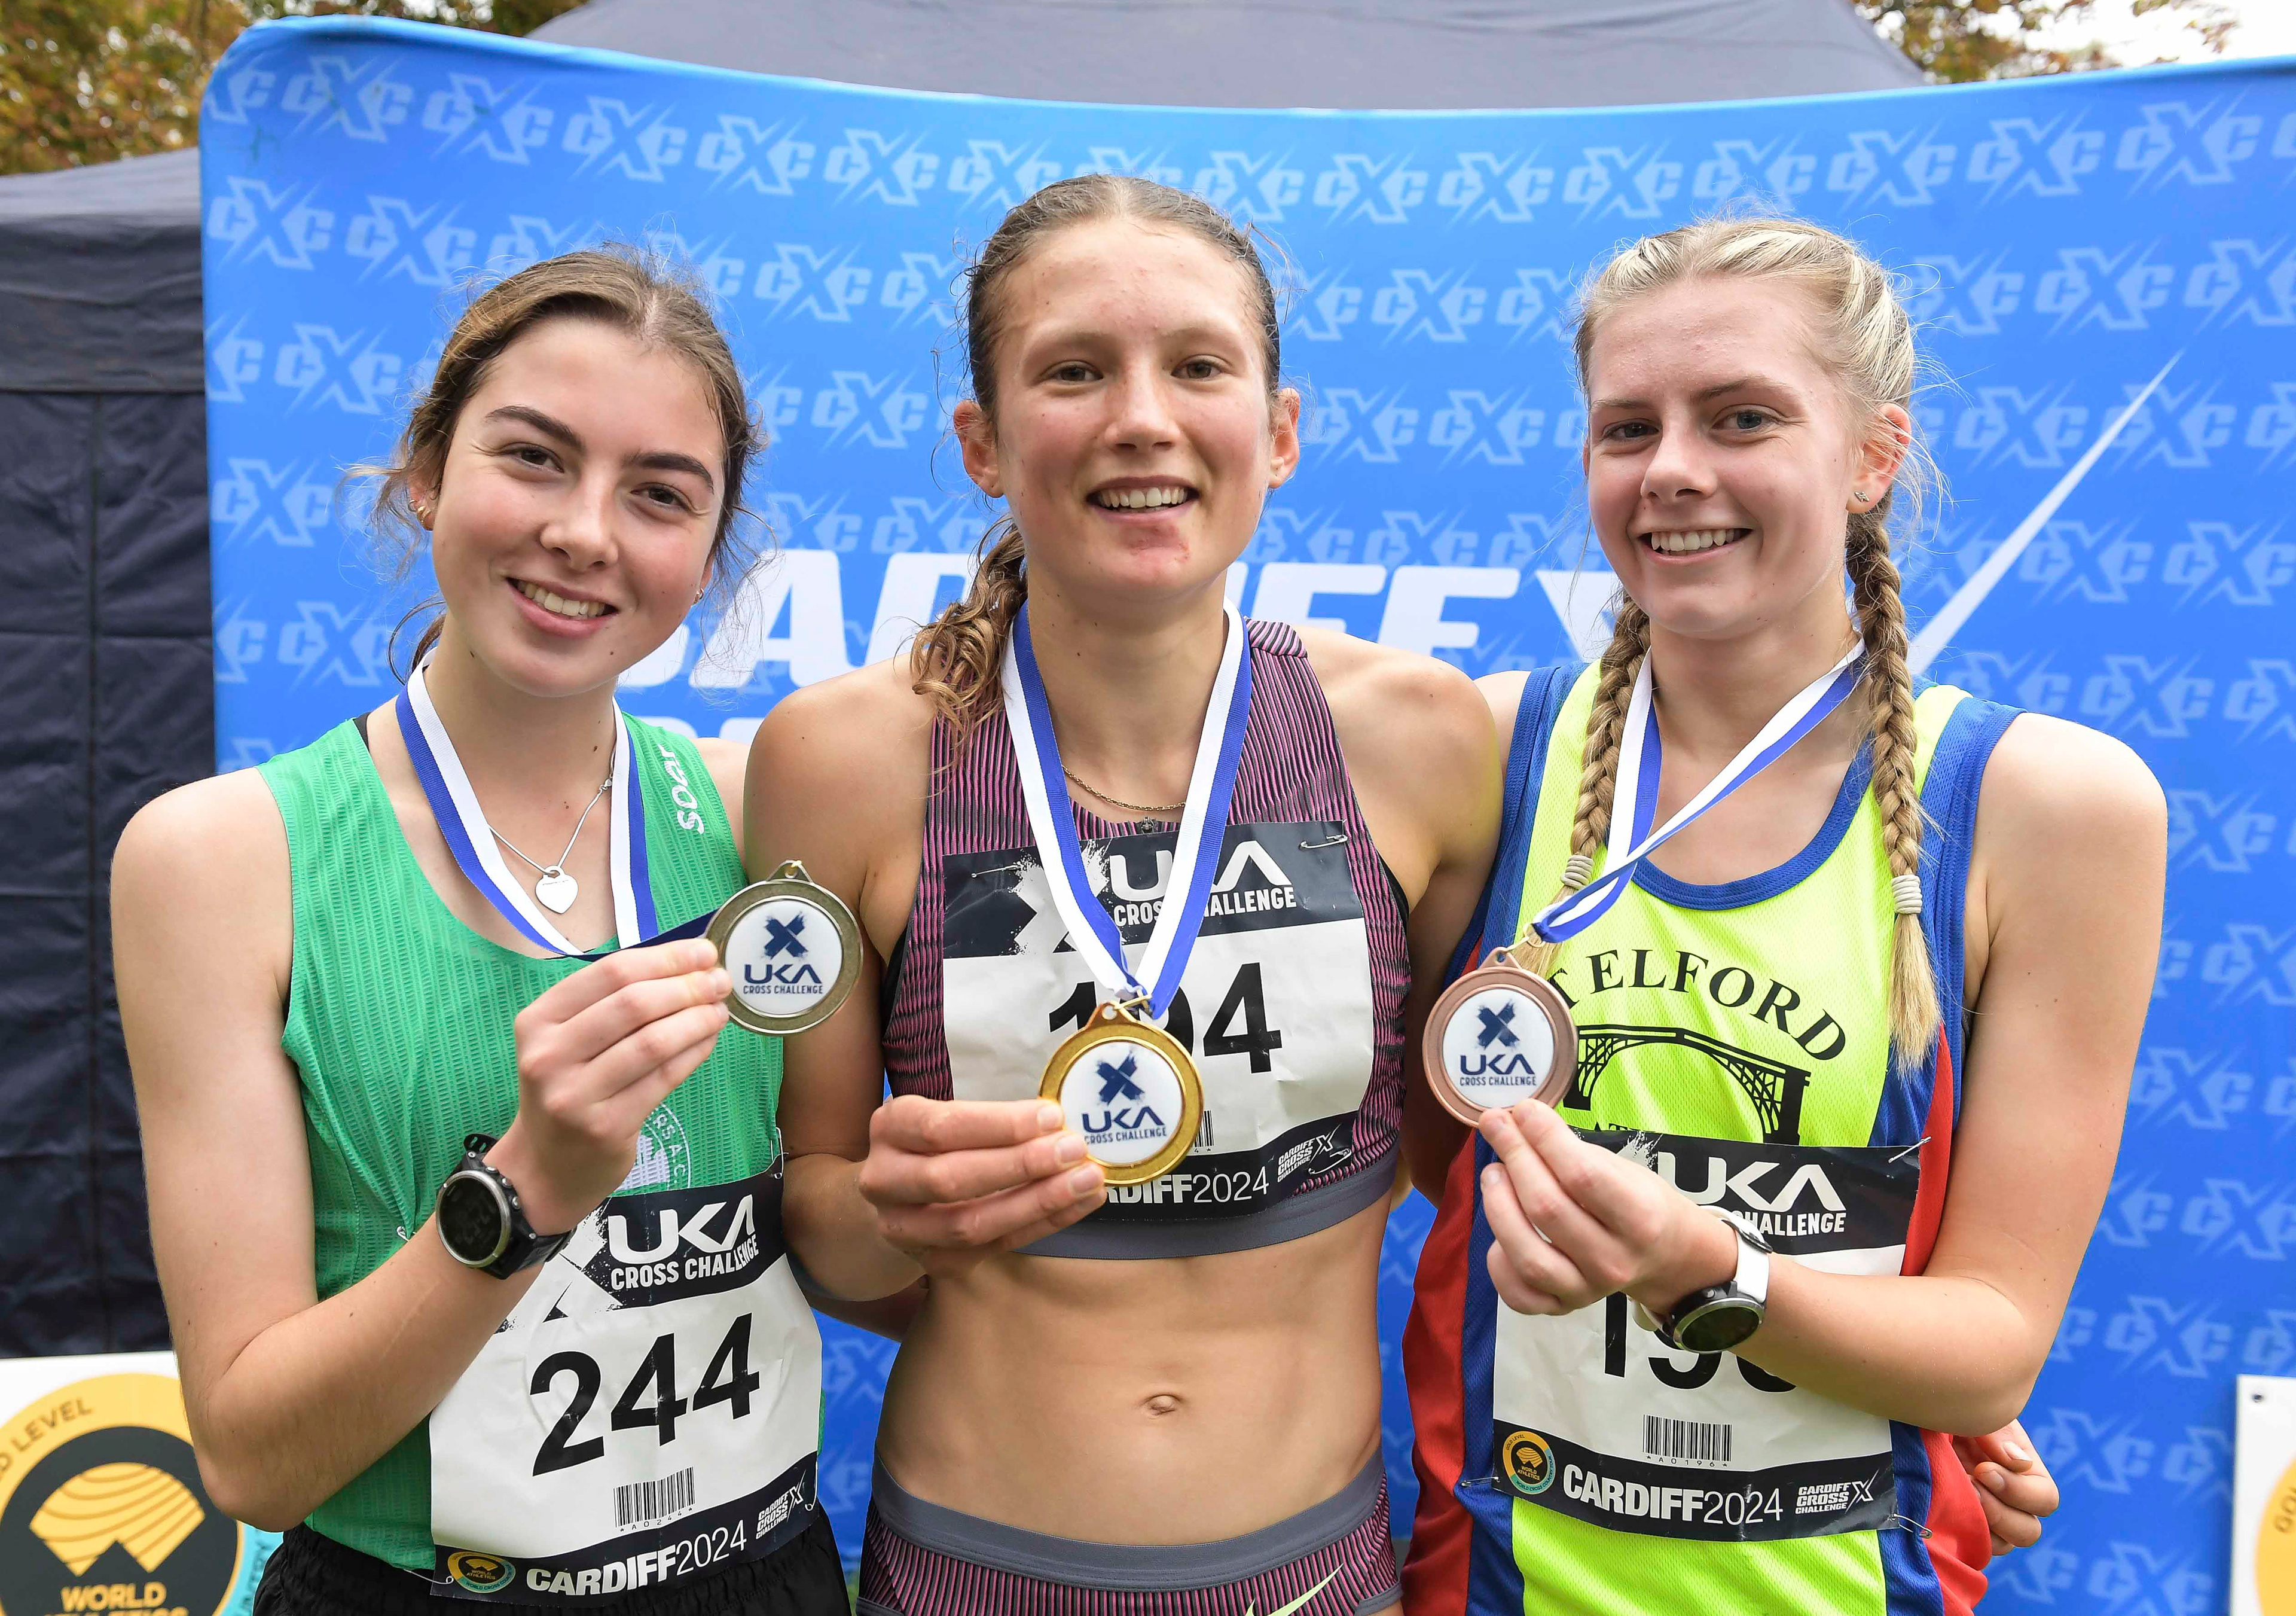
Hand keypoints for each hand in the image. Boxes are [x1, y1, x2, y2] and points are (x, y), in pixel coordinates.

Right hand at [488, 938, 731, 1233]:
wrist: (543, 1167)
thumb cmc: (567, 1087)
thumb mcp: (567, 1040)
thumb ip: (612, 1003)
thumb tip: (687, 963)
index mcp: (538, 1020)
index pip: (611, 973)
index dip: (666, 958)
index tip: (705, 951)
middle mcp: (550, 1055)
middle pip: (634, 1004)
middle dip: (687, 986)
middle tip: (721, 980)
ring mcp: (575, 1094)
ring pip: (653, 1042)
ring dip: (697, 1020)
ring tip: (721, 1009)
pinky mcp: (605, 1126)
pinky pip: (663, 1079)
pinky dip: (693, 1053)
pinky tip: (709, 1040)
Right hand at [857, 1095, 1104, 1276]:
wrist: (899, 1197)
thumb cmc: (939, 1144)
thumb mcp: (950, 1116)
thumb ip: (994, 1121)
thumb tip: (1058, 1124)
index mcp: (891, 1128)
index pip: (941, 1128)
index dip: (1000, 1126)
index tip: (1052, 1117)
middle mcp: (884, 1180)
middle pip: (951, 1179)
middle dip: (1020, 1165)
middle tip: (1074, 1150)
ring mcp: (903, 1228)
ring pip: (970, 1224)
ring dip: (1037, 1202)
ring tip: (1087, 1181)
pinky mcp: (933, 1261)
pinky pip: (994, 1246)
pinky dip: (1042, 1225)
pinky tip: (1079, 1204)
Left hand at [1475, 1101, 1734, 1317]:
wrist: (1664, 1256)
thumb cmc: (1637, 1201)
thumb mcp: (1620, 1168)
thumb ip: (1571, 1151)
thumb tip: (1515, 1119)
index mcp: (1640, 1219)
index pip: (1581, 1175)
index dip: (1544, 1138)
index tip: (1522, 1110)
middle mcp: (1614, 1261)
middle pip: (1547, 1208)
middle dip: (1514, 1157)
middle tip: (1496, 1126)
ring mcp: (1587, 1291)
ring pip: (1527, 1255)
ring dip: (1499, 1206)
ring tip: (1494, 1174)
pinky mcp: (1563, 1308)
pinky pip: (1519, 1295)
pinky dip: (1499, 1264)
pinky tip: (1499, 1234)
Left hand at [1953, 1420, 2056, 1554]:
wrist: (1905, 1412)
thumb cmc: (1944, 1407)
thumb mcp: (1973, 1411)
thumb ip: (1998, 1433)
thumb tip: (2020, 1463)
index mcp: (2021, 1469)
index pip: (2045, 1499)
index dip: (2018, 1491)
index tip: (1982, 1469)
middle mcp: (2008, 1496)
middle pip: (2029, 1531)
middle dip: (1999, 1511)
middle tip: (1968, 1485)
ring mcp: (1983, 1513)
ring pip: (2003, 1544)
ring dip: (1981, 1524)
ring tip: (1954, 1494)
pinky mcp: (1958, 1523)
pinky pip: (1972, 1546)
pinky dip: (1961, 1534)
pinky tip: (1941, 1508)